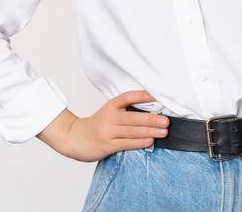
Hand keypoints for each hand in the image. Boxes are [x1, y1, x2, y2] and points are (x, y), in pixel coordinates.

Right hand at [38, 90, 171, 162]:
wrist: (74, 138)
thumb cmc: (96, 126)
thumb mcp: (108, 113)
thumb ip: (125, 112)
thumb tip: (152, 113)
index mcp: (110, 106)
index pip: (127, 97)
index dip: (142, 96)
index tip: (157, 97)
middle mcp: (108, 117)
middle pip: (133, 117)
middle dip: (152, 119)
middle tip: (167, 120)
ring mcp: (107, 132)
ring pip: (132, 131)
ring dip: (150, 131)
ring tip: (164, 131)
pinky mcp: (107, 145)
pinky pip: (126, 143)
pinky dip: (140, 142)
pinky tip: (150, 141)